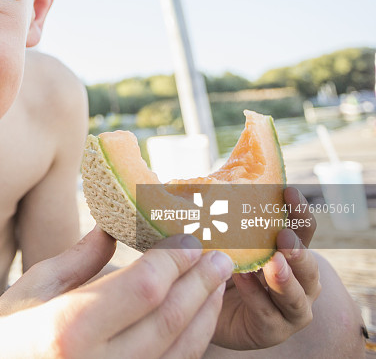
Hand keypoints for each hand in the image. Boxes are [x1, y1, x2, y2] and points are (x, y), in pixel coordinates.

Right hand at [0, 227, 232, 358]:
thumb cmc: (4, 334)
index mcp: (68, 327)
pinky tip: (198, 317)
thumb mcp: (33, 288)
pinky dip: (192, 342)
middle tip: (221, 254)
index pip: (143, 288)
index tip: (188, 236)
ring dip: (205, 313)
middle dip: (202, 283)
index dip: (174, 260)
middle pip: (170, 319)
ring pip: (180, 350)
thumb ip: (80, 259)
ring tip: (217, 282)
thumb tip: (114, 226)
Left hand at [211, 186, 321, 349]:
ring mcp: (289, 309)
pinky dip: (255, 296)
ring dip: (285, 279)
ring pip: (296, 297)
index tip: (288, 191)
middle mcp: (298, 282)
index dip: (298, 212)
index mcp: (290, 253)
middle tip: (283, 235)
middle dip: (298, 250)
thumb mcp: (222, 236)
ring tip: (272, 262)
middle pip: (308, 266)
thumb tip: (205, 180)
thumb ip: (223, 215)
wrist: (202, 306)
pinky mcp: (272, 330)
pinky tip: (241, 279)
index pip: (303, 231)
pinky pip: (267, 314)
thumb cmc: (217, 263)